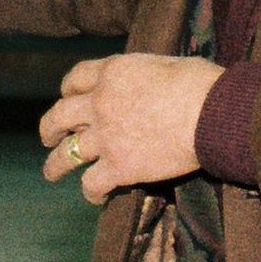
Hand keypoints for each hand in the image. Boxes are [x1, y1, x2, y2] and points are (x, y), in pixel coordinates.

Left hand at [40, 53, 215, 201]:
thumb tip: (153, 83)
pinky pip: (92, 184)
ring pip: (66, 154)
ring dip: (55, 166)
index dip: (68, 90)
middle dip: (50, 128)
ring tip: (51, 173)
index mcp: (112, 73)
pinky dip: (91, 192)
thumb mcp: (165, 64)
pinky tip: (96, 197)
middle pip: (59, 115)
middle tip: (48, 136)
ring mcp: (106, 137)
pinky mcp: (119, 168)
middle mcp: (100, 103)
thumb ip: (145, 76)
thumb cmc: (200, 84)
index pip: (76, 79)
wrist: (212, 113)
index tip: (68, 97)